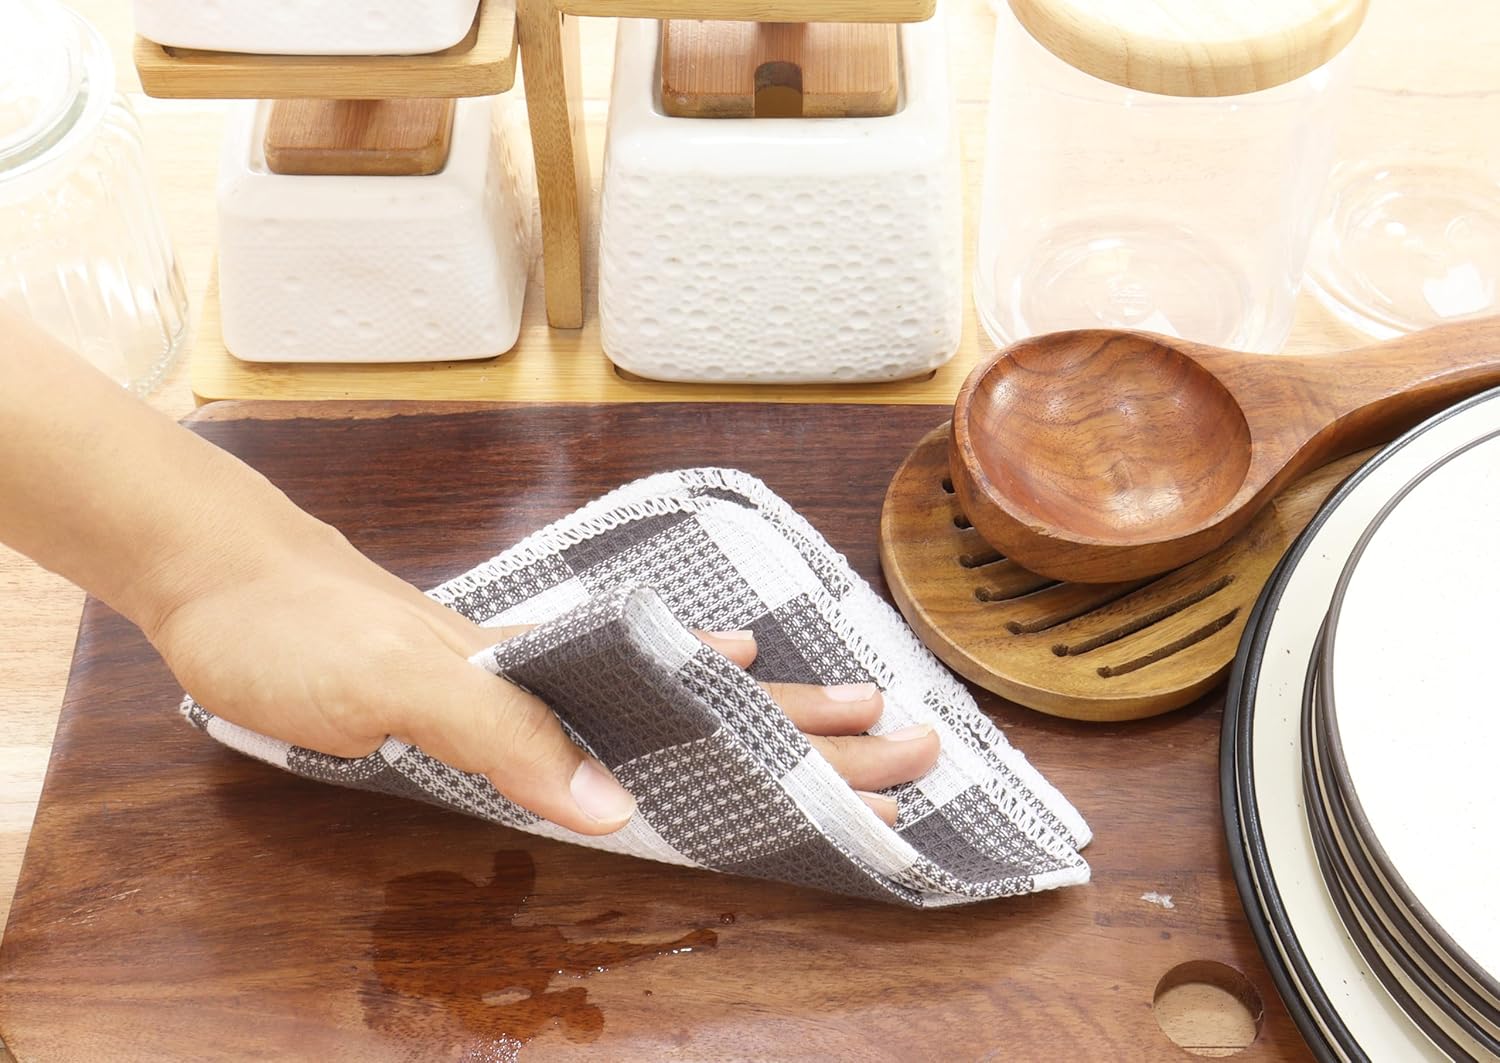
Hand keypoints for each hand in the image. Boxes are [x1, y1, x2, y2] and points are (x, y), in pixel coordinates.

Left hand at [148, 522, 938, 836]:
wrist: (225, 577)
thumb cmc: (300, 628)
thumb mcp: (397, 684)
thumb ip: (503, 732)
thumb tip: (614, 803)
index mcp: (559, 669)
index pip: (704, 709)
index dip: (794, 740)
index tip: (879, 759)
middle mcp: (563, 666)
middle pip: (719, 702)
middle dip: (817, 729)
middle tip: (911, 746)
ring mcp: (533, 670)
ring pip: (678, 695)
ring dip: (766, 714)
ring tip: (848, 716)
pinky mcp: (490, 683)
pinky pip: (607, 694)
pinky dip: (673, 694)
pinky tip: (707, 679)